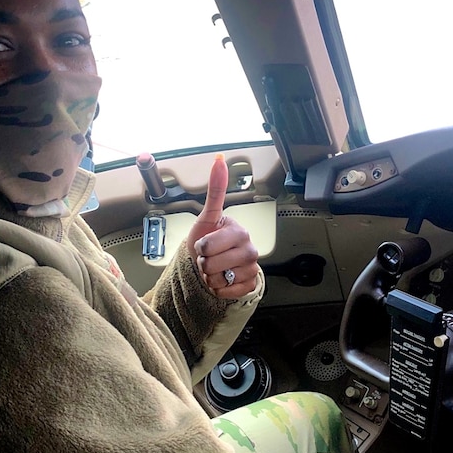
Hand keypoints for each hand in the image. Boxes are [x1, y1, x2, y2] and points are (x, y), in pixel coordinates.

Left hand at [187, 154, 258, 299]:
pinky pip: (226, 292)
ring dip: (210, 277)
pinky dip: (218, 289)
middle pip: (211, 265)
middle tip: (209, 257)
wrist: (216, 262)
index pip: (207, 246)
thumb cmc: (210, 238)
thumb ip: (215, 190)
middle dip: (204, 263)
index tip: (205, 243)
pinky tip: (223, 279)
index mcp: (240, 232)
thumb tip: (219, 160)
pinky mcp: (249, 286)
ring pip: (218, 280)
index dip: (200, 248)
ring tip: (216, 268)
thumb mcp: (208, 216)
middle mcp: (250, 250)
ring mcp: (251, 269)